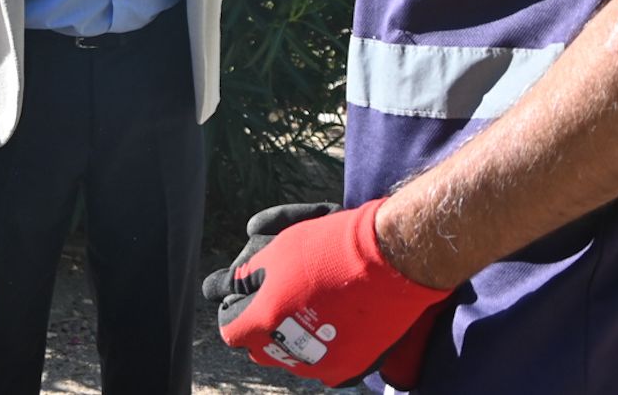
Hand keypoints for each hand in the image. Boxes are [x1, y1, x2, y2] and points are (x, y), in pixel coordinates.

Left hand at [201, 198, 450, 386]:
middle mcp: (289, 356)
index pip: (230, 329)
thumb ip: (248, 276)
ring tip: (309, 305)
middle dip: (262, 322)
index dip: (237, 307)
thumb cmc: (332, 246)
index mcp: (264, 324)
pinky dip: (323, 345)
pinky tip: (331, 321)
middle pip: (259, 347)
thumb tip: (222, 287)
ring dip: (292, 335)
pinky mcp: (348, 371)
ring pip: (291, 357)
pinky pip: (324, 364)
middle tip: (278, 295)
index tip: (249, 293)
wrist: (395, 261)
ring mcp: (320, 368)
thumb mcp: (280, 248)